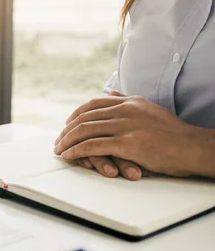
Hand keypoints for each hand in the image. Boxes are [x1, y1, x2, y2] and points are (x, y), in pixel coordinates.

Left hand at [54, 91, 214, 177]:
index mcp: (130, 102)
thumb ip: (129, 102)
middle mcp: (125, 111)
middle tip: (58, 141)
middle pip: (85, 118)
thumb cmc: (174, 134)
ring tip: (59, 150)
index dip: (75, 115)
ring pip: (85, 131)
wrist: (193, 147)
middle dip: (67, 130)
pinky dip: (76, 150)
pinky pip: (93, 145)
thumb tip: (114, 95)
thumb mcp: (150, 110)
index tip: (66, 125)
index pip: (93, 104)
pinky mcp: (127, 144)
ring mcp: (126, 126)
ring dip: (67, 141)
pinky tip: (69, 156)